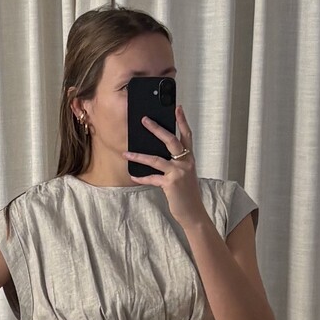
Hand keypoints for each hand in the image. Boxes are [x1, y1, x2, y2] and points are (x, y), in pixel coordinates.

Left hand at [130, 105, 202, 228]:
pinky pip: (152, 178)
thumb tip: (156, 153)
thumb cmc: (186, 192)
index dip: (182, 121)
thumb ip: (175, 162)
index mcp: (189, 158)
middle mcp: (186, 162)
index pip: (187, 135)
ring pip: (156, 159)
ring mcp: (179, 172)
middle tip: (144, 120)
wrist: (192, 212)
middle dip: (157, 129)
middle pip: (171, 140)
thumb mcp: (184, 174)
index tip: (177, 107)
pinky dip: (142, 177)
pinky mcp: (171, 183)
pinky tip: (133, 175)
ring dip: (139, 156)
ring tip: (127, 153)